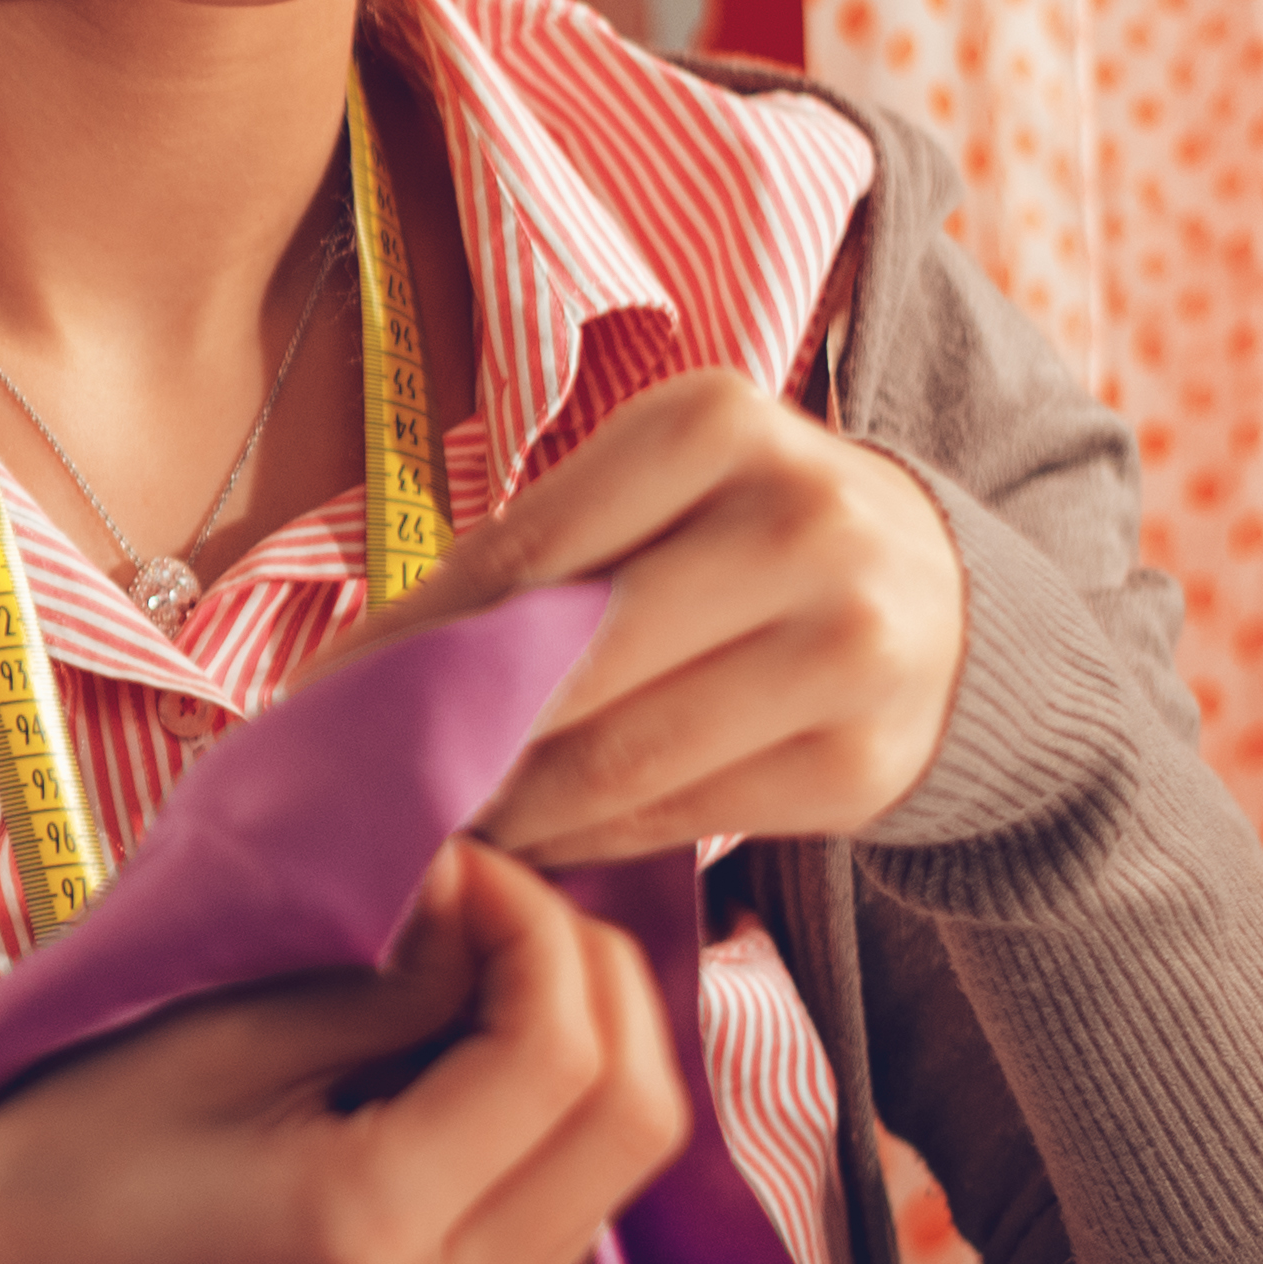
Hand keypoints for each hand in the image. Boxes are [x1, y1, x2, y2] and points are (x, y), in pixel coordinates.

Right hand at [0, 843, 688, 1263]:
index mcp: (374, 1234)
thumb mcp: (205, 1036)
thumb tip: (478, 896)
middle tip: (483, 895)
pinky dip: (546, 1106)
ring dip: (577, 1036)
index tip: (454, 858)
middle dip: (586, 974)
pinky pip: (567, 1205)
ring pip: (622, 1161)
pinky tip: (456, 1046)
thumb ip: (374, 974)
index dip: (535, 925)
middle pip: (637, 1118)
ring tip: (468, 958)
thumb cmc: (51, 1167)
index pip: (563, 1057)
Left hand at [357, 369, 964, 861]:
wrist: (947, 602)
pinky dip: (586, 839)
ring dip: (506, 806)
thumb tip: (359, 670)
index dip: (402, 644)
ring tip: (434, 822)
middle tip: (358, 787)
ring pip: (618, 759)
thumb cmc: (742, 535)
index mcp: (716, 424)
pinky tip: (533, 839)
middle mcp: (795, 523)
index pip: (518, 555)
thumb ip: (536, 557)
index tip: (314, 700)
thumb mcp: (660, 490)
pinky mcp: (861, 763)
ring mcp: (844, 648)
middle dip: (446, 737)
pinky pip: (680, 820)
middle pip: (564, 664)